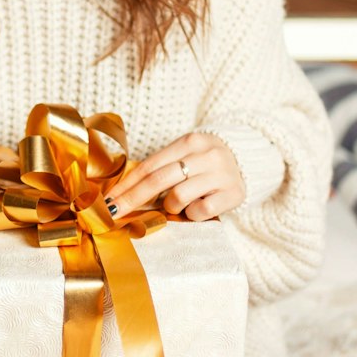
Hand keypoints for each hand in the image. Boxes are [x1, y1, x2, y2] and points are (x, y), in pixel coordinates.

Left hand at [104, 132, 244, 222]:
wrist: (249, 161)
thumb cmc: (205, 164)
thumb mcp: (185, 156)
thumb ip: (160, 169)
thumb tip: (122, 193)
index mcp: (189, 142)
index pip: (150, 165)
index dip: (126, 185)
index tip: (107, 200)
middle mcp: (206, 155)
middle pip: (158, 180)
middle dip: (132, 199)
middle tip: (114, 214)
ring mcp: (221, 174)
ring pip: (178, 196)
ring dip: (169, 206)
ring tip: (177, 204)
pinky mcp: (233, 193)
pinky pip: (200, 211)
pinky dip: (192, 214)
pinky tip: (196, 208)